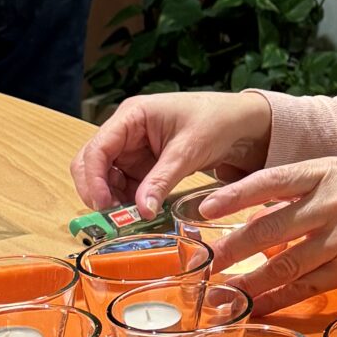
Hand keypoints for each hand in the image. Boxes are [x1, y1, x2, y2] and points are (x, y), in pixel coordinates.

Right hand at [71, 91, 271, 213]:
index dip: (94, 178)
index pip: (97, 148)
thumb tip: (141, 211)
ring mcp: (134, 149)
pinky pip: (126, 185)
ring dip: (112, 199)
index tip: (102, 205)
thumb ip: (161, 180)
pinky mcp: (145, 165)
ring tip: (128, 220)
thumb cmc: (217, 121)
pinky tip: (140, 213)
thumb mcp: (188, 151)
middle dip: (97, 190)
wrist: (243, 123)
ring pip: (106, 178)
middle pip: (92, 163)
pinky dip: (128, 201)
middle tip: (111, 219)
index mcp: (132, 115)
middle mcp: (126, 131)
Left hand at [195, 157, 336, 312]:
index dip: (234, 196)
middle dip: (232, 249)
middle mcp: (332, 201)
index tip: (202, 209)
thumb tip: (255, 212)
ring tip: (223, 296)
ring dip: (251, 283)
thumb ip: (302, 189)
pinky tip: (259, 308)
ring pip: (286, 263)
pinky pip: (309, 287)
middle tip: (204, 264)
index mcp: (325, 172)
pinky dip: (280, 299)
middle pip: (271, 228)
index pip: (270, 181)